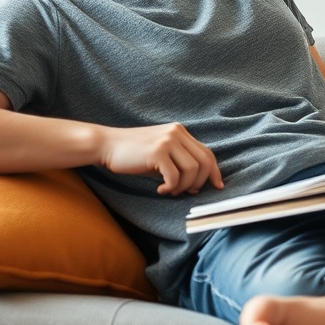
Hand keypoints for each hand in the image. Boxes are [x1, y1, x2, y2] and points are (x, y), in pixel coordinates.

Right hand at [98, 123, 223, 195]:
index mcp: (180, 131)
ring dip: (183, 187)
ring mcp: (168, 140)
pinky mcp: (157, 151)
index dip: (214, 171)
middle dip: (199, 183)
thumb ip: (179, 160)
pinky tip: (159, 189)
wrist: (107, 145)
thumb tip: (198, 182)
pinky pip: (175, 177)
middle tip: (186, 192)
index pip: (207, 152)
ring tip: (169, 190)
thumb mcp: (161, 152)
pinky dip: (170, 188)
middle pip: (204, 162)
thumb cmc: (133, 153)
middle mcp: (177, 132)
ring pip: (191, 171)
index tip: (217, 186)